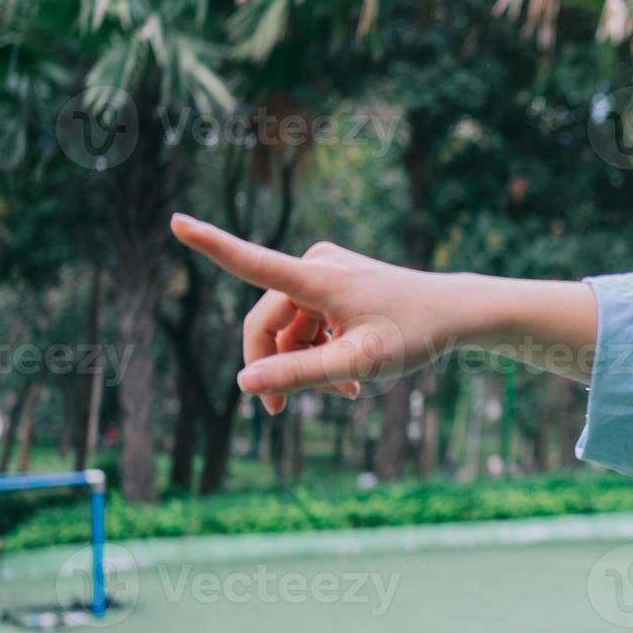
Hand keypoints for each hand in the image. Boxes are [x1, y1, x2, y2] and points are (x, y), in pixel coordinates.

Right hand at [170, 213, 469, 412]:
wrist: (456, 313)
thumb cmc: (414, 334)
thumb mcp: (358, 363)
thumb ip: (300, 374)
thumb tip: (243, 383)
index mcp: (318, 278)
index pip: (254, 263)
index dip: (212, 244)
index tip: (176, 221)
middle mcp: (315, 266)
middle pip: (268, 324)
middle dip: (279, 366)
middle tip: (281, 411)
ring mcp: (324, 271)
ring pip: (291, 330)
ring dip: (308, 364)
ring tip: (347, 391)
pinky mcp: (333, 280)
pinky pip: (309, 323)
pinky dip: (323, 351)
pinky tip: (350, 379)